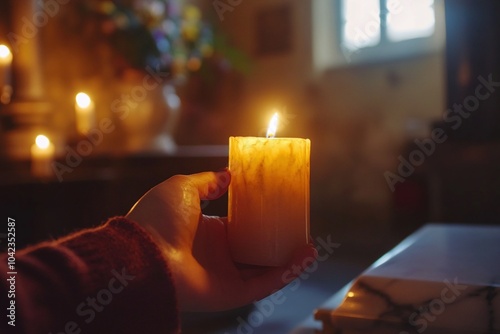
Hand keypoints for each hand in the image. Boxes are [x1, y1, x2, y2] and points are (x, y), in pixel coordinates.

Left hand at [126, 170, 316, 311]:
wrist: (141, 252)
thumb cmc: (157, 218)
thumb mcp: (183, 187)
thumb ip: (208, 182)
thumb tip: (227, 174)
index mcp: (207, 231)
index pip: (240, 226)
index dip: (259, 218)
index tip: (278, 207)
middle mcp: (217, 255)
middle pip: (255, 249)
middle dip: (277, 241)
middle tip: (298, 227)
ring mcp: (223, 275)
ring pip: (264, 269)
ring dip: (288, 259)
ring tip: (310, 244)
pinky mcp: (229, 293)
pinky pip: (263, 285)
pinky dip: (286, 273)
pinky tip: (304, 257)